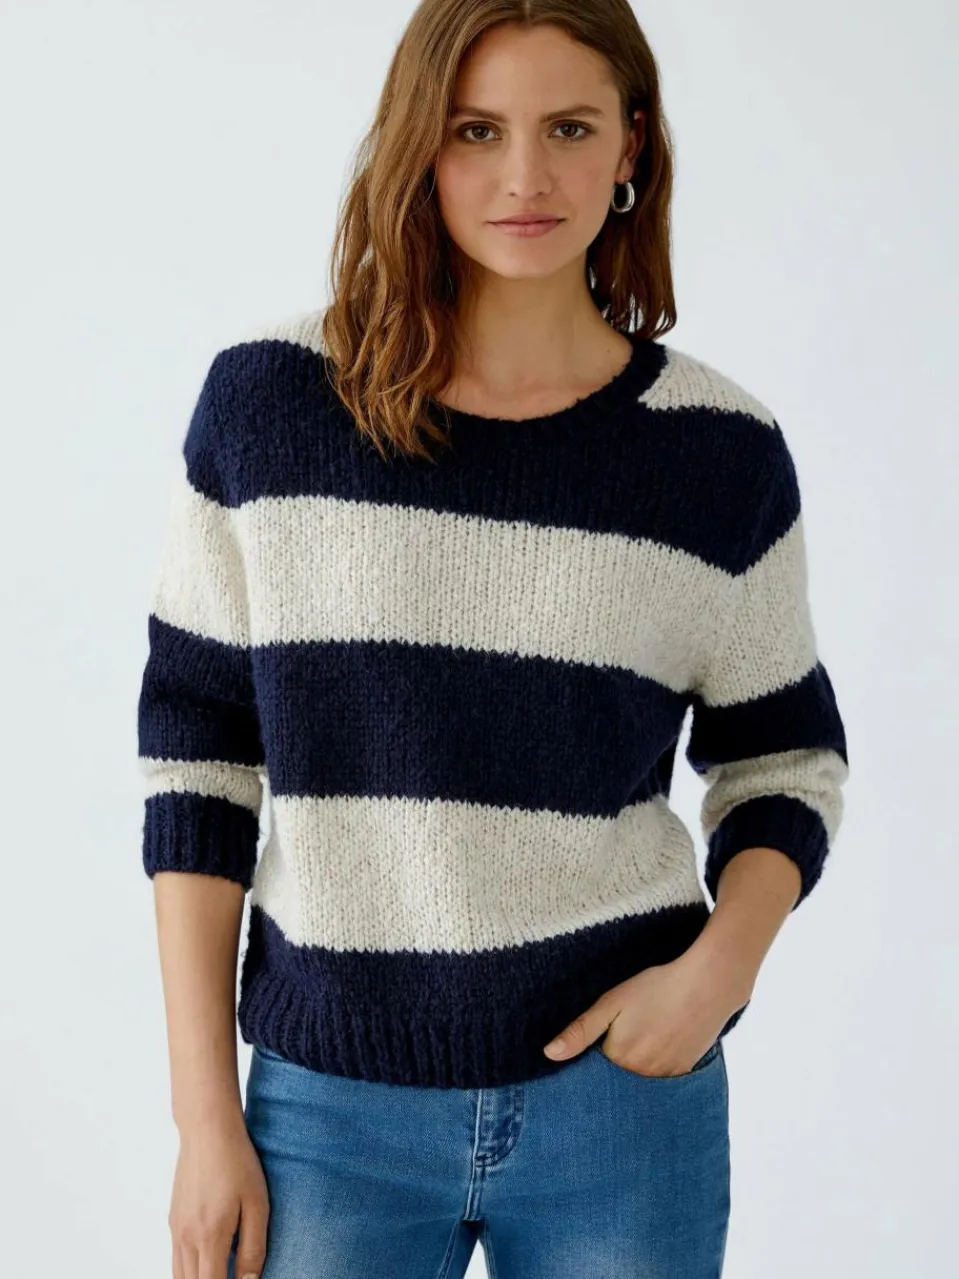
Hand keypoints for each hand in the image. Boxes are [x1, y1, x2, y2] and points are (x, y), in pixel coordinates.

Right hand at [169, 1109, 268, 1278]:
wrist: (208, 1130)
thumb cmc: (237, 1162)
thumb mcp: (257, 1203)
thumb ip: (253, 1248)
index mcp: (209, 1236)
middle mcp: (186, 1238)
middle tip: (232, 1275)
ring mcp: (175, 1229)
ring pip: (180, 1275)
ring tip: (221, 1272)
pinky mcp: (173, 1220)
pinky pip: (176, 1258)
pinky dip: (189, 1270)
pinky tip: (207, 1262)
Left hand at [542, 948, 748, 1076]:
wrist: (707, 985)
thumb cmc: (656, 988)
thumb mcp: (611, 1003)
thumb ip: (580, 1031)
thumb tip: (549, 1055)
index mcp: (619, 1060)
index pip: (593, 1075)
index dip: (589, 1062)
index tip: (593, 1049)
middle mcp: (642, 1077)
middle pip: (616, 1083)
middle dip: (610, 1072)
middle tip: (623, 1039)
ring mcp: (666, 1079)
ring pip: (639, 1083)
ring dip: (633, 1073)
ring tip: (641, 1042)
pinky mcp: (685, 1074)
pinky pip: (662, 1084)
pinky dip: (655, 1071)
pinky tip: (659, 1046)